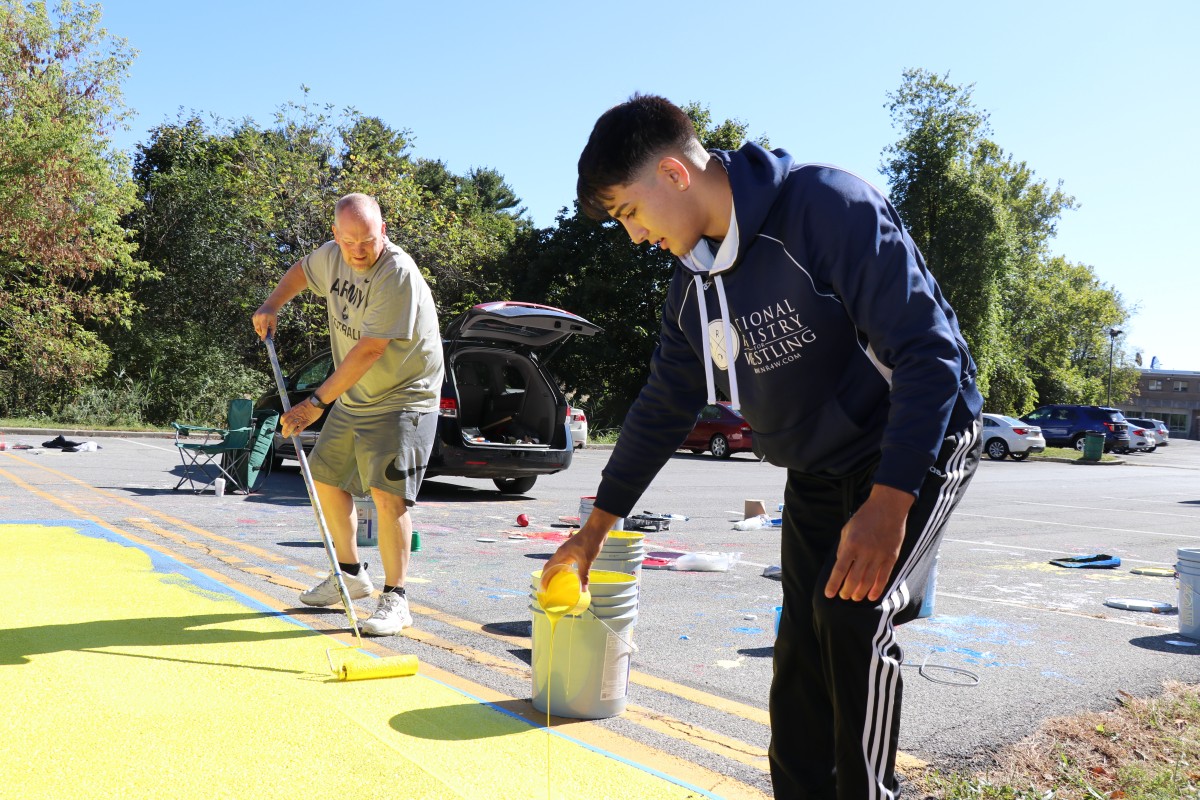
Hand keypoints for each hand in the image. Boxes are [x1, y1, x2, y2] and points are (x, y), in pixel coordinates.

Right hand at [252, 305, 278, 340]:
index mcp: (264, 318)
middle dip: (261, 333)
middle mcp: (258, 317)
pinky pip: (255, 324)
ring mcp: (255, 317)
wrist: (269, 306)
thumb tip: (271, 338)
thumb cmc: (273, 315)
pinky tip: (262, 325)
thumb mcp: (274, 323)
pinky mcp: (253, 317)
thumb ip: (273, 330)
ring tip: (264, 330)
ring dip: (260, 330)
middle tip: (264, 337)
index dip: (263, 334)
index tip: (263, 340)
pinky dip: (258, 326)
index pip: (263, 328)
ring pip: (256, 327)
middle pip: (258, 329)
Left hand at [280, 399, 321, 438]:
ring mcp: (301, 418)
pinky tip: (295, 434)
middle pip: (287, 423)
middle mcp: (295, 414)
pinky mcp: (307, 421)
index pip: (284, 417)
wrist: (316, 402)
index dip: (282, 422)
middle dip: (284, 429)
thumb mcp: (299, 406)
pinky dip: (297, 431)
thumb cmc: (309, 403)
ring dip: (288, 431)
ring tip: (286, 435)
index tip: (282, 425)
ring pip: (292, 425)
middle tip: (283, 434)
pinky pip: (301, 427)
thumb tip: (294, 418)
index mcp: (293, 410)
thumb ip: (296, 412)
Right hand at [542, 508, 617, 590]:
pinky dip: (566, 570)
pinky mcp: (575, 551)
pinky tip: (571, 575)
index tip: (543, 588)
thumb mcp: (586, 560)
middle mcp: (562, 553)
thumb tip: (583, 590)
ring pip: (559, 564)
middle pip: (552, 566)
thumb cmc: (589, 542)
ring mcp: (568, 552)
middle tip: (550, 589)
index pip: (548, 567)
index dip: (544, 578)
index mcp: (561, 554)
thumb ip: (583, 575)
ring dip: (557, 573)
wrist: (596, 529)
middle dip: (549, 577)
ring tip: (558, 584)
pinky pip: (567, 563)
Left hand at [824, 485, 913, 602]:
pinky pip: (883, 578)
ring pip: (868, 582)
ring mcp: (879, 556)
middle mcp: (865, 552)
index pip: (839, 570)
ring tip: (854, 597)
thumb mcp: (847, 530)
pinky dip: (876, 589)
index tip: (828, 594)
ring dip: (860, 593)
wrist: (888, 507)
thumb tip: (841, 567)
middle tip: (843, 596)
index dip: (833, 584)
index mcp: (851, 544)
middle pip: (853, 579)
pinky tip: (871, 596)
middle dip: (846, 591)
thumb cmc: (864, 517)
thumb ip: (843, 548)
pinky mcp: (891, 557)